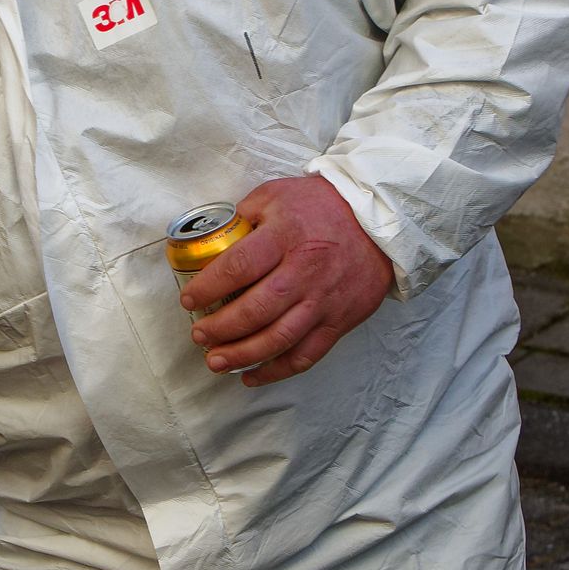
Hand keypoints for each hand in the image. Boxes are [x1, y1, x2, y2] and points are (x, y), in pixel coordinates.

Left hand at [180, 174, 395, 385]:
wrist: (378, 221)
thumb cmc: (322, 206)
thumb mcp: (276, 194)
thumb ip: (244, 215)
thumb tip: (214, 238)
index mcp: (285, 236)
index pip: (238, 267)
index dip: (208, 287)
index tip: (189, 299)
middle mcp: (304, 272)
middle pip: (256, 310)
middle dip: (221, 328)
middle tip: (199, 335)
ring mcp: (323, 300)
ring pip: (279, 339)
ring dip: (242, 355)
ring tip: (215, 361)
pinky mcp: (339, 321)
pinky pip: (306, 355)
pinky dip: (277, 371)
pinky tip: (252, 375)